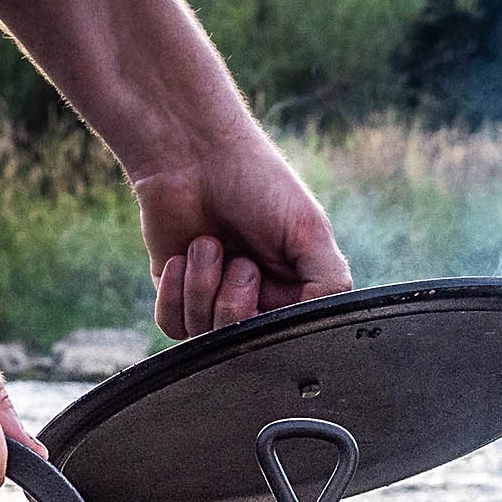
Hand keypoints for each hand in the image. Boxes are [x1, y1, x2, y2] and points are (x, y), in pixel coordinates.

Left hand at [135, 129, 351, 337]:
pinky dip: (175, 292)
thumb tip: (325, 332)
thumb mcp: (311, 233)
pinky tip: (181, 256)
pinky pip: (172, 326)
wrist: (193, 153)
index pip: (288, 342)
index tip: (266, 283)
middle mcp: (255, 302)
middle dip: (236, 302)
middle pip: (243, 348)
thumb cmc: (257, 183)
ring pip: (205, 337)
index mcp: (293, 292)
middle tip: (241, 260)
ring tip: (208, 244)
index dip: (275, 324)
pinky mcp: (176, 295)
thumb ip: (330, 286)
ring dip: (204, 286)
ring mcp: (213, 300)